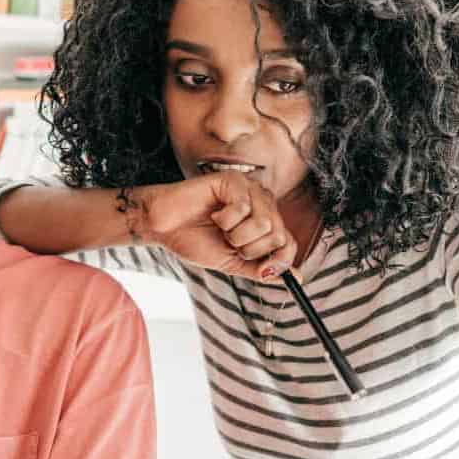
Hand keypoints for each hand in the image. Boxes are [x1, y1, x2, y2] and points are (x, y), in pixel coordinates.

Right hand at [139, 172, 295, 280]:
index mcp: (265, 220)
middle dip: (247, 248)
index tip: (251, 263)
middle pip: (278, 235)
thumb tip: (295, 278)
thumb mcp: (232, 262)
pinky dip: (225, 219)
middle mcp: (262, 202)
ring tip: (219, 226)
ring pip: (264, 223)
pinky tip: (213, 212)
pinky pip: (244, 207)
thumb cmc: (194, 240)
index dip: (274, 259)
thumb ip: (262, 268)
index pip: (289, 243)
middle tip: (226, 240)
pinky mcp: (233, 180)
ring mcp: (249, 189)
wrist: (163, 228)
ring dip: (236, 235)